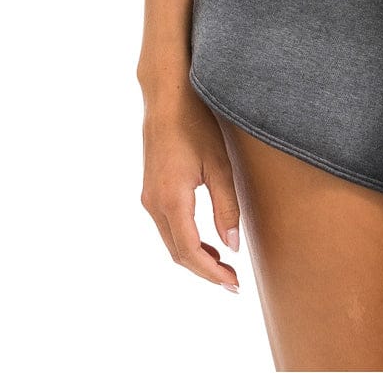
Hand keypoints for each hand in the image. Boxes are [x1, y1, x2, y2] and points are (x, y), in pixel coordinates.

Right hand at [140, 85, 241, 292]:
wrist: (167, 96)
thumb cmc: (196, 124)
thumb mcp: (219, 165)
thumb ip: (226, 208)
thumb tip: (232, 246)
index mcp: (171, 200)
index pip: (190, 252)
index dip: (211, 273)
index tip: (234, 285)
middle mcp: (154, 204)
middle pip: (177, 253)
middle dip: (204, 271)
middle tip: (233, 281)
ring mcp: (149, 197)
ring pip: (171, 241)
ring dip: (195, 257)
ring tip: (224, 264)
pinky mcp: (151, 190)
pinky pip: (167, 227)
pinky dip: (186, 240)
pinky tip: (206, 240)